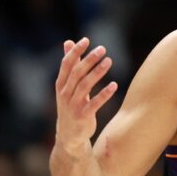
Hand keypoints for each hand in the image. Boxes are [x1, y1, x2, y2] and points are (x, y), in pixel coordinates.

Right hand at [55, 38, 117, 156]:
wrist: (69, 135)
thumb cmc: (70, 106)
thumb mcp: (67, 85)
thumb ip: (70, 65)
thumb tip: (68, 42)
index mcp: (61, 84)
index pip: (67, 64)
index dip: (75, 52)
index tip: (86, 40)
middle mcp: (65, 93)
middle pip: (77, 73)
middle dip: (89, 60)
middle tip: (102, 49)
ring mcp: (73, 105)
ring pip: (85, 86)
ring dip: (98, 73)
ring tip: (109, 61)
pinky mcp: (83, 116)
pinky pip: (94, 103)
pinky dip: (104, 94)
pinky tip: (114, 85)